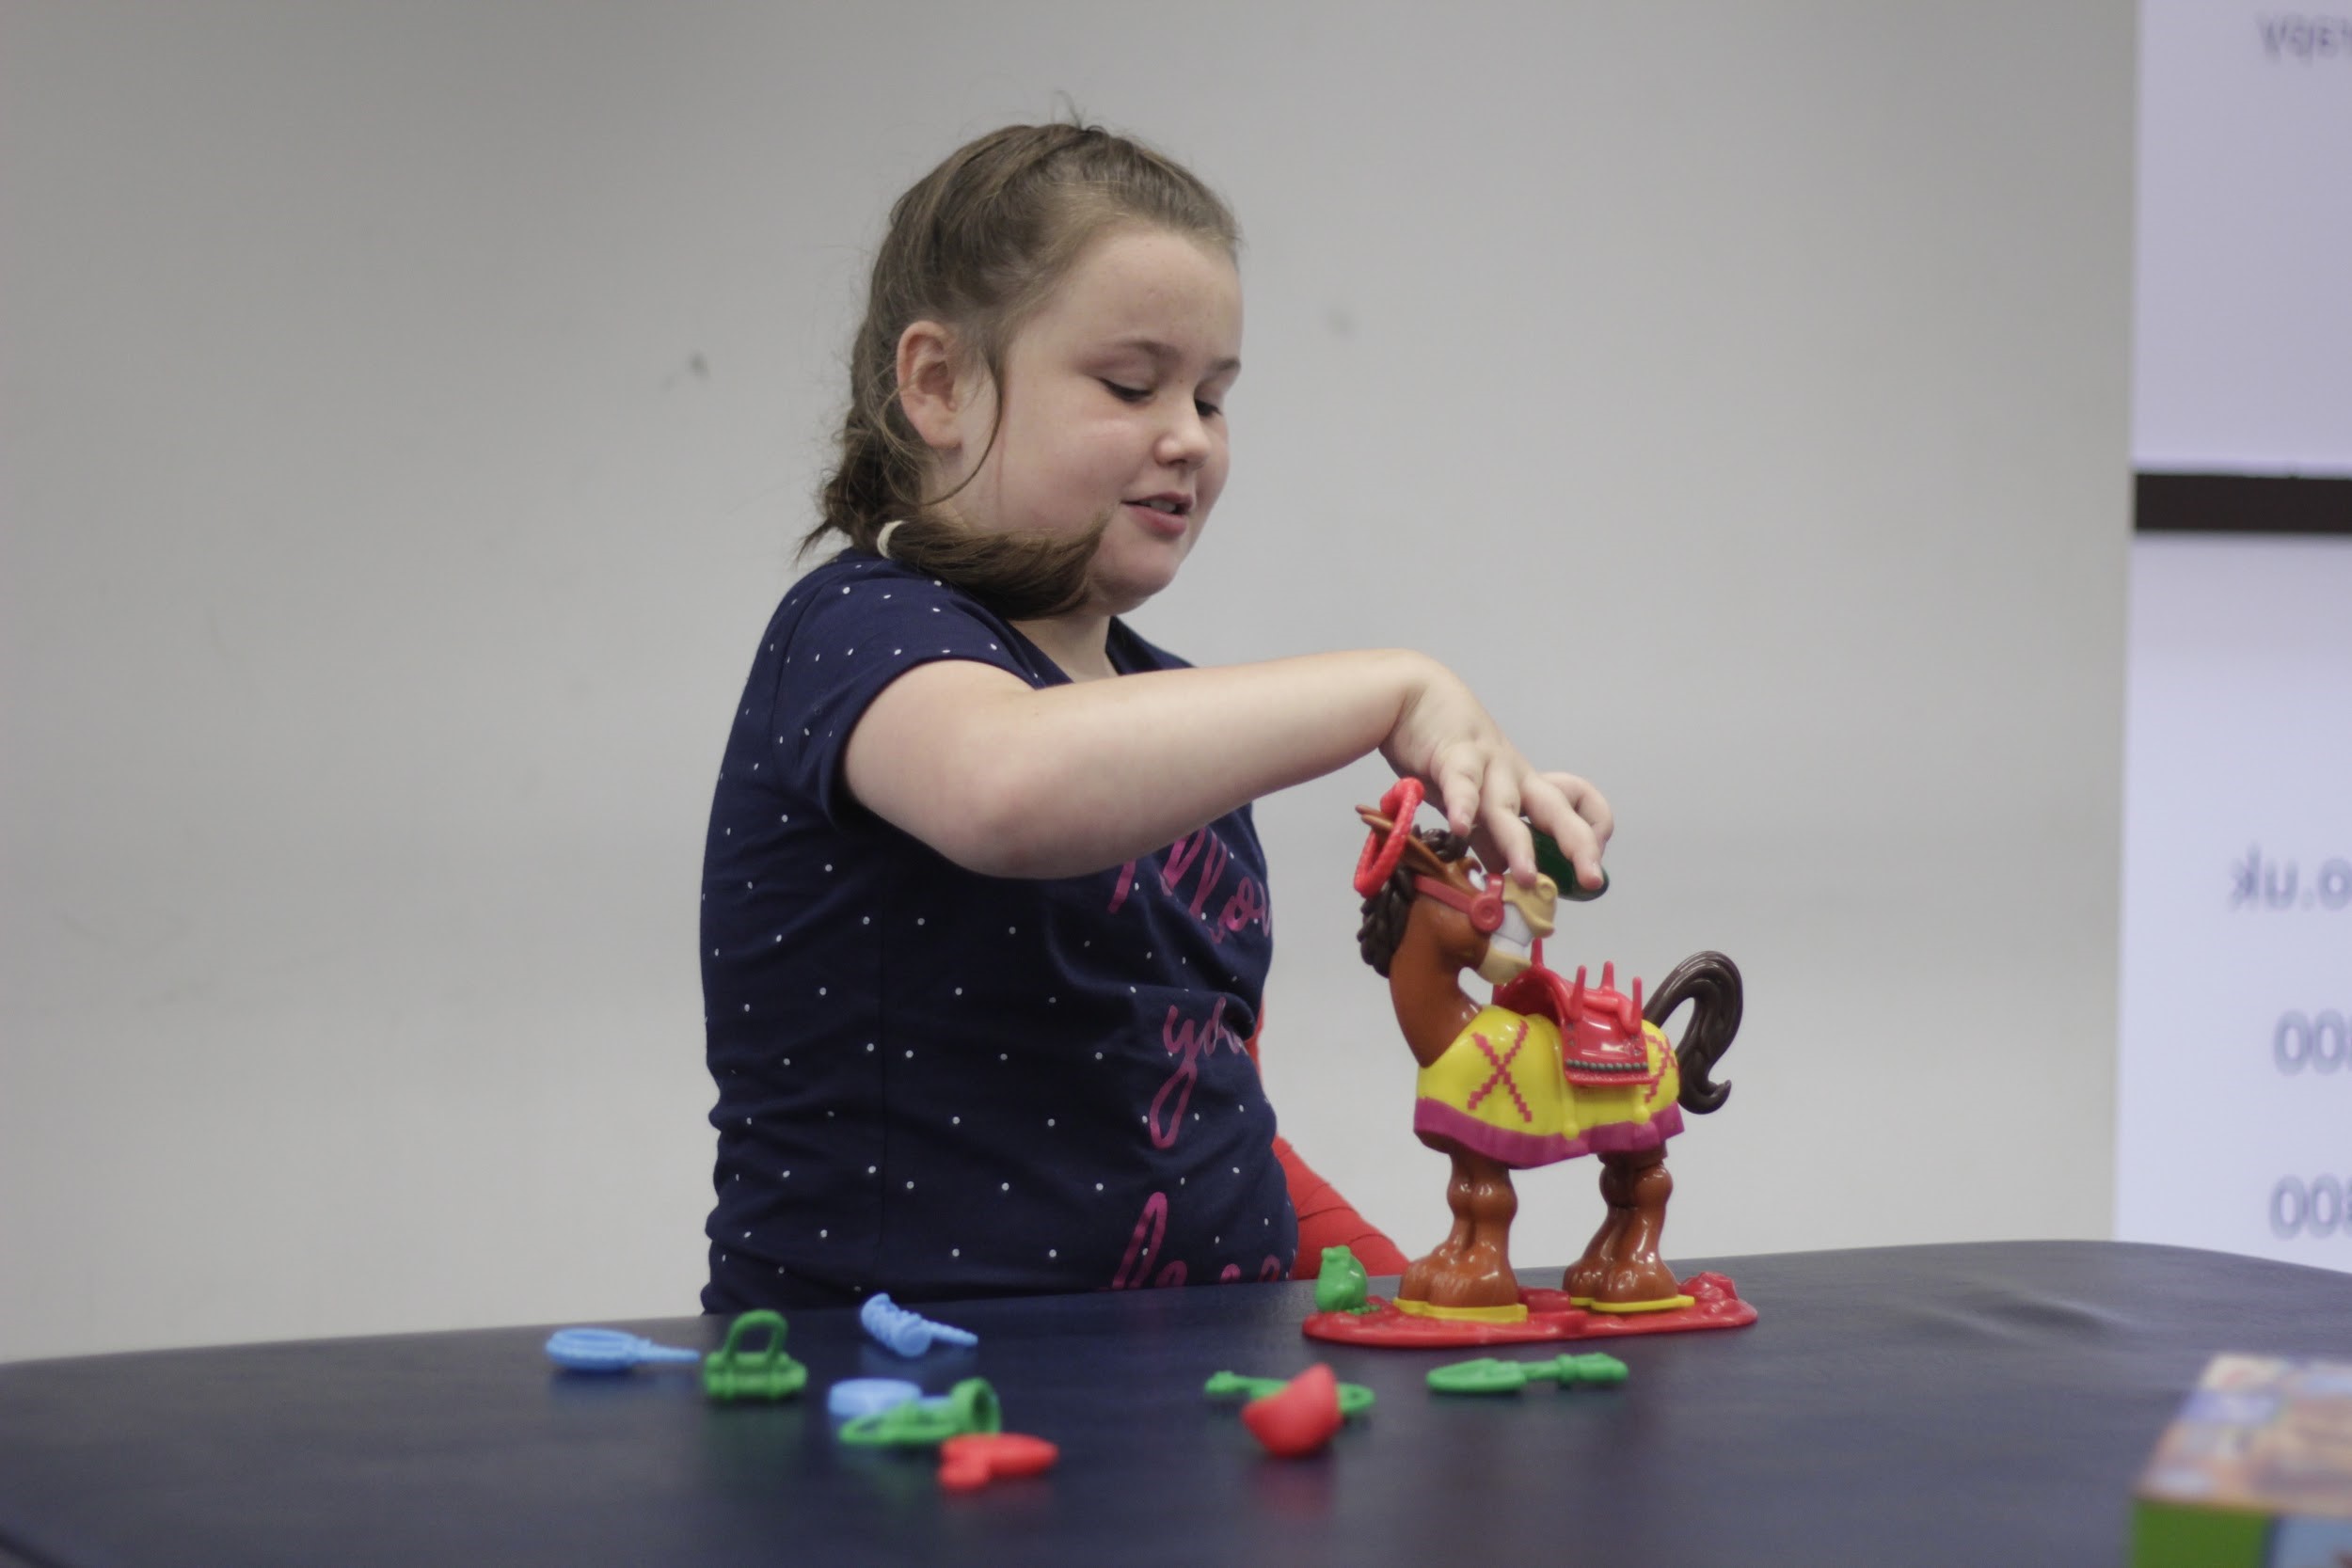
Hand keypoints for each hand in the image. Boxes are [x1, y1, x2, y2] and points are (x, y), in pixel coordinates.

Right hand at [1383, 658, 1613, 889]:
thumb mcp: (1470, 797)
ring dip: (1520, 844)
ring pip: (1508, 807)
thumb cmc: (1442, 747)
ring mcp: (1487, 764)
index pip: (1576, 803)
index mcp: (1524, 784)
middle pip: (1558, 810)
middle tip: (1591, 880)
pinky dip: (1462, 807)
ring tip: (1528, 877)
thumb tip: (1500, 869)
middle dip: (1580, 845)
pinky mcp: (1453, 755)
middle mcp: (1515, 775)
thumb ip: (1485, 834)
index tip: (1585, 869)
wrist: (1412, 695)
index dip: (1589, 833)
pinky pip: (1461, 784)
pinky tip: (1461, 829)